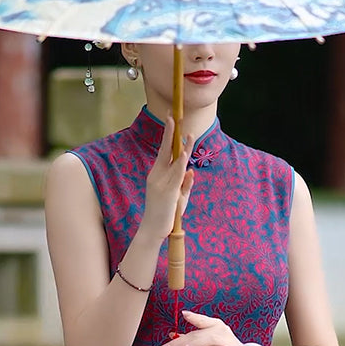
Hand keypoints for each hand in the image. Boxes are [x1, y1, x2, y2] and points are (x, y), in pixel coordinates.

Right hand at [141, 115, 194, 240]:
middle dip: (170, 133)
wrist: (154, 229)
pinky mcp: (167, 192)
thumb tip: (190, 170)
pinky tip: (185, 154)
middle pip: (165, 150)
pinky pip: (176, 175)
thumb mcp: (179, 197)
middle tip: (174, 116)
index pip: (164, 151)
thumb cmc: (167, 214)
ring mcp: (161, 182)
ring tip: (188, 134)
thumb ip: (185, 184)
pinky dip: (181, 164)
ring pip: (173, 161)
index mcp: (158, 173)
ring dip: (181, 147)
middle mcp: (157, 175)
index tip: (172, 120)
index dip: (169, 135)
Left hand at [156, 311, 267, 345]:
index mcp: (212, 326)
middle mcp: (220, 329)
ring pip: (209, 337)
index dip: (192, 317)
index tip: (182, 314)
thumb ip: (191, 341)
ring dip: (195, 341)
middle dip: (181, 340)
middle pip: (198, 332)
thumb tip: (173, 336)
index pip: (200, 320)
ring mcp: (227, 338)